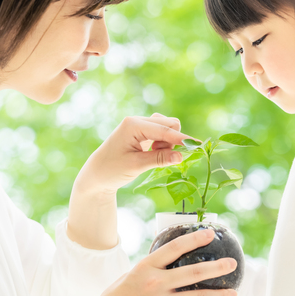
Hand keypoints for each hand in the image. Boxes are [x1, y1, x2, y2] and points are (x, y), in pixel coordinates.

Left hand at [74, 113, 194, 195]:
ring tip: (152, 156)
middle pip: (168, 124)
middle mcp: (136, 121)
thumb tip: (181, 156)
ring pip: (166, 128)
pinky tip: (152, 153)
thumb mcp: (136, 166)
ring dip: (167, 142)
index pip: (164, 130)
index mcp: (133, 125)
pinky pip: (160, 133)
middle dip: (172, 140)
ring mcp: (139, 125)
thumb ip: (159, 159)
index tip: (198, 145)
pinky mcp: (141, 132)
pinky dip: (162, 143)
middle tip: (163, 157)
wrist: (96, 174)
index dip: (182, 138)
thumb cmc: (112, 170)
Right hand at [87, 229, 238, 295]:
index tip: (209, 233)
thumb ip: (152, 270)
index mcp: (146, 267)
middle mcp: (156, 284)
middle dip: (217, 267)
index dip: (194, 239)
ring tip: (233, 294)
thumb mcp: (131, 276)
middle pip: (194, 272)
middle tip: (232, 262)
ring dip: (219, 295)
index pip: (175, 248)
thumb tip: (173, 264)